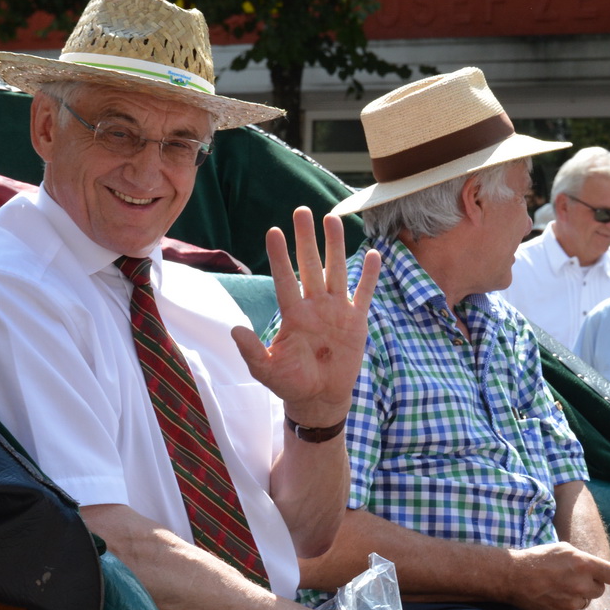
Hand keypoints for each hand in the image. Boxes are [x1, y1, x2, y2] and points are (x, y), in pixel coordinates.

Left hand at [232, 207, 380, 425]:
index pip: (285, 278)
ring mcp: (336, 310)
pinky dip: (369, 276)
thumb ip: (252, 351)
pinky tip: (374, 254)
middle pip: (311, 265)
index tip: (273, 231)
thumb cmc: (290, 383)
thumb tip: (234, 329)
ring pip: (336, 270)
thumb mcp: (266, 371)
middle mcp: (314, 305)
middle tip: (302, 211)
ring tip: (333, 219)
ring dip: (335, 246)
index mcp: (292, 314)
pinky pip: (363, 293)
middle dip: (307, 239)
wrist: (319, 398)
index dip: (280, 256)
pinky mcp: (356, 320)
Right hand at [505, 542, 609, 609]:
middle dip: (590, 584)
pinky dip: (565, 606)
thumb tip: (598, 569)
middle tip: (573, 579)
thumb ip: (585, 560)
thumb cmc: (538, 559)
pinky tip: (552, 597)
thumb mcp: (564, 549)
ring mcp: (573, 603)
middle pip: (600, 590)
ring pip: (586, 601)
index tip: (603, 574)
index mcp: (584, 565)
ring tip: (559, 587)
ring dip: (577, 596)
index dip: (609, 574)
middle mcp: (582, 586)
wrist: (514, 577)